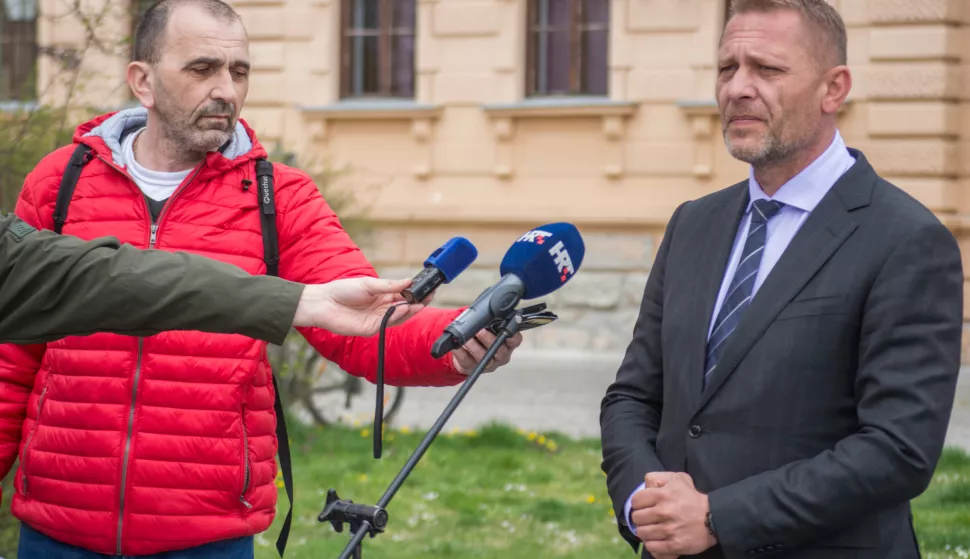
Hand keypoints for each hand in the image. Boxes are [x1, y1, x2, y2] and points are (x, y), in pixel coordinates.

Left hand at [292, 277, 426, 336]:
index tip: (428, 288)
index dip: (415, 293)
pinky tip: (403, 307)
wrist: (324, 303)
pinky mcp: (372, 329)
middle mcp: (382, 308)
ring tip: (420, 302)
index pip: (403, 295)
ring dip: (410, 310)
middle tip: (430, 296)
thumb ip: (389, 285)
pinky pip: (388, 323)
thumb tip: (409, 281)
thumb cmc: (343, 290)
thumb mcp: (369, 284)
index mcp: (382, 295)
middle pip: (405, 307)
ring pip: (399, 317)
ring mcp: (377, 319)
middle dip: (418, 302)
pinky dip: (397, 316)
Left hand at [451, 328, 522, 374]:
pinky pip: (466, 360)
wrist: (467, 351)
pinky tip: (457, 345)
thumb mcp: (489, 327)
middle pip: (500, 351)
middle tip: (480, 331)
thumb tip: (487, 314)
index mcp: (508, 344)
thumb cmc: (481, 335)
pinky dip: (460, 351)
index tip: (506, 329)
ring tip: (466, 337)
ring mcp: (487, 364)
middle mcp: (500, 356)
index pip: (515, 340)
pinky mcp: (472, 368)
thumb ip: (492, 322)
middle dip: (488, 339)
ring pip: (482, 356)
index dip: (513, 336)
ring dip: (473, 345)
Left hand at [631, 472, 714, 556]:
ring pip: (642, 533)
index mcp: (663, 494)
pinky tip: (658, 540)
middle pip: (636, 518)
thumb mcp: (678, 478)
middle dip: (641, 518)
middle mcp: (664, 511)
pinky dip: (653, 545)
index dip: (638, 504)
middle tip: (649, 519)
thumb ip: (658, 477)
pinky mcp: (674, 545)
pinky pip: (652, 547)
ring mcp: (669, 530)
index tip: (645, 507)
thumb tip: (644, 486)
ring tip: (653, 530)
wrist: (714, 518)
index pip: (635, 501)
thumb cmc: (693, 497)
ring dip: (646, 532)